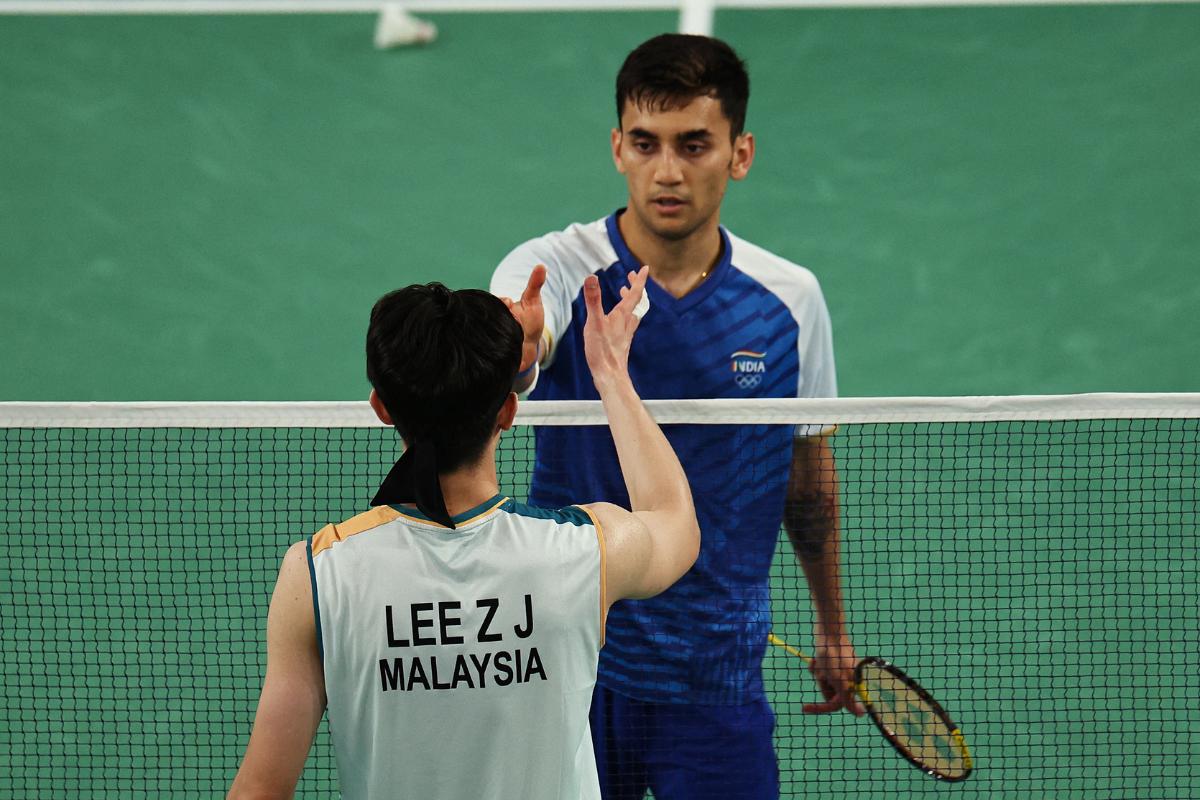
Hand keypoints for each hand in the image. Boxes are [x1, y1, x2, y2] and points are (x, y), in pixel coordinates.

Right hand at [499, 264, 545, 370]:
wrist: (527, 346)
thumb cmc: (530, 321)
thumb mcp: (533, 301)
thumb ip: (535, 284)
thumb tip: (541, 266)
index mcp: (501, 307)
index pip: (498, 301)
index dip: (504, 302)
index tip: (510, 303)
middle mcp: (495, 319)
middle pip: (494, 315)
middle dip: (504, 318)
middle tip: (514, 320)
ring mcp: (494, 335)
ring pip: (494, 333)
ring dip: (504, 336)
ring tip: (515, 338)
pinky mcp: (496, 351)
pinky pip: (495, 351)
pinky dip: (504, 351)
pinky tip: (512, 355)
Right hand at [582, 266, 647, 389]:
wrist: (610, 374)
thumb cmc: (602, 350)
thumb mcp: (594, 322)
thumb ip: (593, 300)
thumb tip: (591, 277)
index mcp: (622, 315)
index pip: (635, 293)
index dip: (640, 280)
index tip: (644, 268)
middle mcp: (627, 322)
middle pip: (637, 301)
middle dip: (635, 287)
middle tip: (631, 275)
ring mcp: (625, 332)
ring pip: (633, 311)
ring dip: (630, 299)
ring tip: (624, 291)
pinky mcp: (621, 341)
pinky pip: (628, 321)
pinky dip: (624, 312)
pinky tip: (617, 317)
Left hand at [803, 637, 865, 715]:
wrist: (829, 629)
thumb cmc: (832, 654)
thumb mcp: (837, 679)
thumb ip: (848, 698)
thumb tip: (862, 715)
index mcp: (850, 685)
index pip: (836, 705)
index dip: (821, 707)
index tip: (804, 708)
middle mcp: (848, 679)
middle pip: (829, 692)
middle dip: (820, 683)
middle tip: (819, 671)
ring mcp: (841, 670)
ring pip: (824, 681)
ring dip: (818, 673)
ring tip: (818, 661)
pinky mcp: (834, 662)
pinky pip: (822, 670)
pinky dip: (817, 666)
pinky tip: (816, 659)